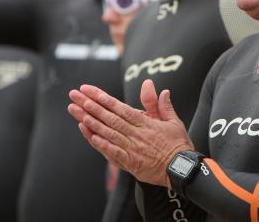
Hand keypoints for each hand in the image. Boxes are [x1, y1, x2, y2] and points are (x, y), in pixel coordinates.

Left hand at [67, 80, 192, 186]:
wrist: (181, 169)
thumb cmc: (177, 145)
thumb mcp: (173, 121)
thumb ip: (162, 105)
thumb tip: (159, 89)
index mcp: (146, 123)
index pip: (122, 108)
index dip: (105, 99)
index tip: (91, 91)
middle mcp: (137, 135)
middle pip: (111, 118)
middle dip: (92, 106)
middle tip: (77, 97)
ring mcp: (132, 149)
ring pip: (109, 134)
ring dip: (93, 123)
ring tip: (78, 113)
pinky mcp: (131, 162)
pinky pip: (113, 153)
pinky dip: (102, 145)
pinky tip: (91, 137)